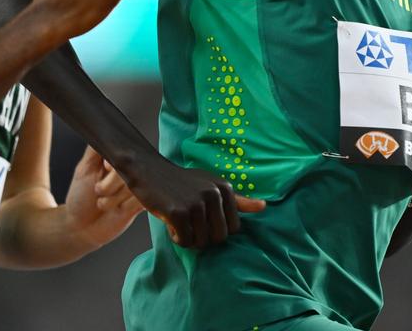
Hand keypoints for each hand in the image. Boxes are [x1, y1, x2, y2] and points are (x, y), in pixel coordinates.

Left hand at [64, 146, 143, 248]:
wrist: (80, 226)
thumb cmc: (80, 195)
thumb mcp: (84, 168)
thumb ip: (95, 149)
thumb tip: (104, 129)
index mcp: (116, 158)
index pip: (125, 150)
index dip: (116, 160)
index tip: (105, 167)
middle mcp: (128, 170)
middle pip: (130, 168)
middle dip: (111, 182)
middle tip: (97, 190)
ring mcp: (136, 187)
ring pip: (135, 185)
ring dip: (115, 197)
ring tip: (103, 203)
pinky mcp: (142, 204)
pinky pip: (142, 199)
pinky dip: (126, 204)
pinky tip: (117, 209)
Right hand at [124, 155, 264, 248]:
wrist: (147, 170)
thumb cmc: (180, 182)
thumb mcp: (211, 185)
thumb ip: (238, 200)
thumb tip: (264, 207)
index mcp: (225, 188)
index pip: (232, 229)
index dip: (215, 229)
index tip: (201, 217)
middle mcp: (214, 194)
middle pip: (219, 238)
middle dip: (202, 236)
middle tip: (188, 221)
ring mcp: (196, 203)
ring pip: (201, 242)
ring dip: (188, 237)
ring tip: (178, 219)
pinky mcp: (178, 212)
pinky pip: (185, 241)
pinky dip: (177, 238)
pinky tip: (169, 222)